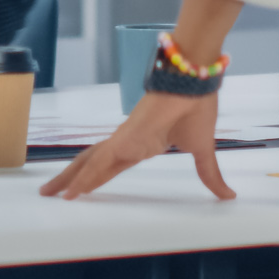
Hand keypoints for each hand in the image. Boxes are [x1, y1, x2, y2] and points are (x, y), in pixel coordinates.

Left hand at [42, 88, 230, 202]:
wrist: (194, 83)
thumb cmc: (197, 108)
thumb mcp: (203, 152)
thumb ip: (210, 175)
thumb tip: (229, 195)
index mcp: (142, 145)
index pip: (112, 166)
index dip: (96, 177)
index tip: (82, 188)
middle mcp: (127, 142)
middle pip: (92, 163)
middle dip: (72, 178)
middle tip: (51, 192)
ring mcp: (123, 140)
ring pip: (89, 163)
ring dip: (70, 179)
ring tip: (50, 194)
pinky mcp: (125, 139)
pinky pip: (100, 162)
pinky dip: (85, 177)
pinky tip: (71, 191)